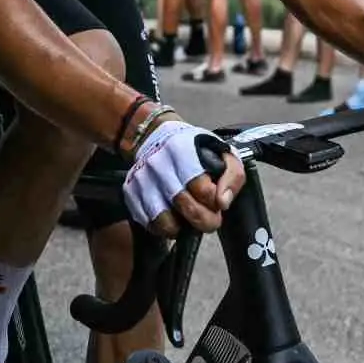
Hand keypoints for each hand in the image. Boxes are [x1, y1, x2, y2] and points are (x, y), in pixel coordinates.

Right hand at [123, 120, 246, 238]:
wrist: (153, 134)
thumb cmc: (192, 147)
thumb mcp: (221, 151)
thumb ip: (232, 176)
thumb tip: (223, 203)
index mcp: (183, 152)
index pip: (203, 190)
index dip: (214, 202)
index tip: (217, 201)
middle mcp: (159, 166)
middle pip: (185, 207)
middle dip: (204, 220)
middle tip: (210, 219)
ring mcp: (142, 181)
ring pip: (164, 221)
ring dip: (181, 227)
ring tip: (188, 219)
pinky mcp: (131, 193)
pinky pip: (148, 223)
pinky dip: (163, 227)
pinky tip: (173, 217)